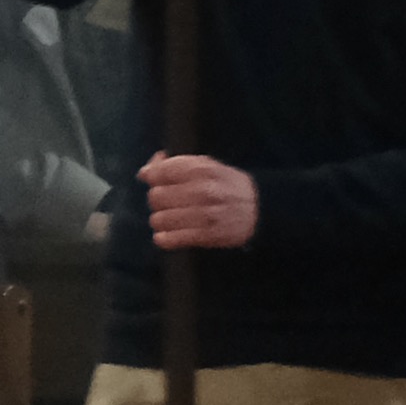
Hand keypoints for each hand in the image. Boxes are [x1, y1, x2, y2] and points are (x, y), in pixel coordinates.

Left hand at [140, 152, 260, 252]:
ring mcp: (204, 214)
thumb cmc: (228, 185)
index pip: (162, 171)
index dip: (151, 175)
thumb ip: (177, 165)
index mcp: (202, 169)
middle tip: (165, 202)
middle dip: (156, 199)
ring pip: (160, 219)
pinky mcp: (207, 235)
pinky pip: (171, 239)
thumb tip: (145, 171)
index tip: (152, 179)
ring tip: (168, 219)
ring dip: (159, 220)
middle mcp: (202, 190)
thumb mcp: (208, 166)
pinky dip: (163, 239)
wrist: (260, 209)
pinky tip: (165, 235)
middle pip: (156, 196)